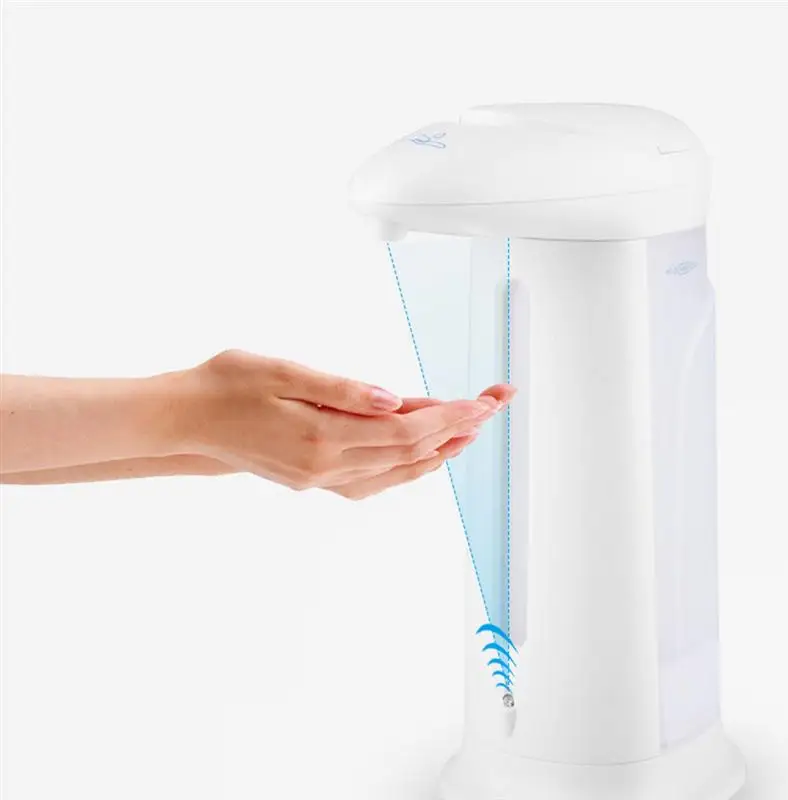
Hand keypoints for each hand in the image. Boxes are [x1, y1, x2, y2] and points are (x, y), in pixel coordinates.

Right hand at [175, 350, 514, 498]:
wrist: (185, 420)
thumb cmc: (228, 384)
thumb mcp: (283, 371)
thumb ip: (344, 389)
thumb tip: (398, 401)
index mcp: (323, 435)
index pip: (407, 430)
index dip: (450, 416)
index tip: (484, 402)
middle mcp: (327, 465)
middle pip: (410, 453)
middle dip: (456, 430)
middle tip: (490, 409)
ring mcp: (320, 479)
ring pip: (396, 472)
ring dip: (436, 452)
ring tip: (469, 433)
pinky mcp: (312, 480)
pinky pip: (373, 482)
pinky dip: (405, 469)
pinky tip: (419, 458)